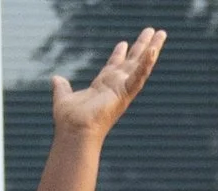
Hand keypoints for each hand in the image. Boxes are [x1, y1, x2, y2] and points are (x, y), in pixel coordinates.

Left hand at [50, 26, 164, 139]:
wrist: (74, 131)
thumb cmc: (69, 121)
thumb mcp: (63, 97)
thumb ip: (61, 87)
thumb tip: (56, 79)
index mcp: (103, 86)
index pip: (113, 66)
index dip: (118, 54)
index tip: (124, 42)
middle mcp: (115, 87)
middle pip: (132, 61)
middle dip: (142, 46)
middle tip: (154, 31)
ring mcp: (122, 89)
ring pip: (141, 65)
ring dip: (152, 49)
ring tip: (161, 33)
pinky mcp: (125, 93)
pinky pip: (139, 76)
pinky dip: (146, 64)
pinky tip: (153, 49)